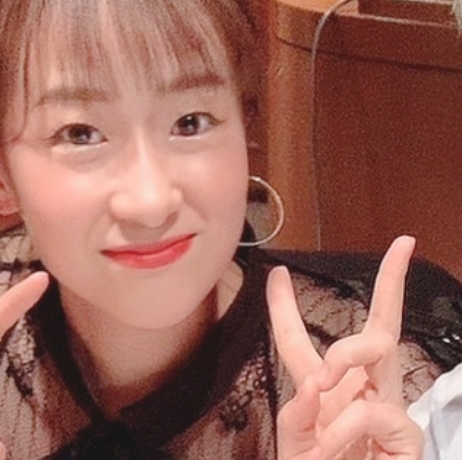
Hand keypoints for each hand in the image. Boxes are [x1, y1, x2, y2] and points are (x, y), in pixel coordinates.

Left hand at [267, 235, 419, 458]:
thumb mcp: (295, 448)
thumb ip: (295, 416)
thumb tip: (313, 384)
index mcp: (325, 390)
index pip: (300, 341)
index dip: (285, 306)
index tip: (277, 273)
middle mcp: (360, 390)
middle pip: (378, 326)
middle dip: (392, 281)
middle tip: (403, 245)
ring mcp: (387, 408)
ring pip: (377, 345)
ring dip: (343, 356)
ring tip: (322, 385)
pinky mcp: (407, 436)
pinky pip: (373, 410)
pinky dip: (343, 428)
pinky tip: (330, 448)